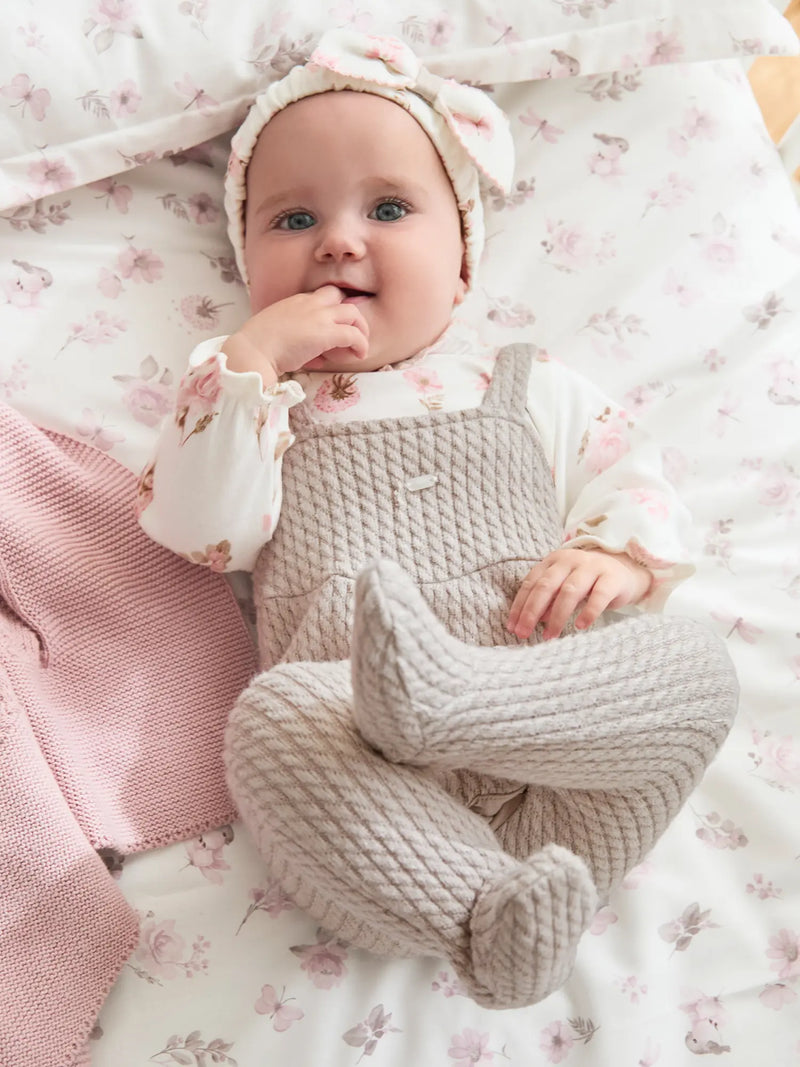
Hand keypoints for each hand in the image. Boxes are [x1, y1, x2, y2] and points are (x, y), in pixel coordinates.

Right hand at [221, 285, 368, 386]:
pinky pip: (353, 335)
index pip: (321, 297)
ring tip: (359, 346)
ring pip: (353, 312)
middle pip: (339, 296)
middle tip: (352, 334)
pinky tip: (359, 354)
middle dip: (349, 314)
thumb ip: (297, 338)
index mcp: (295, 301)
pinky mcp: (326, 333)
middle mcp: (309, 303)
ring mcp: (319, 316)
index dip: (330, 310)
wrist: (252, 351)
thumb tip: (316, 358)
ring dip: (360, 329)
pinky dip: (361, 344)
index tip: (329, 329)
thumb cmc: (258, 347)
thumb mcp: (278, 333)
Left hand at [507, 547, 652, 640]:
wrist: (626, 571)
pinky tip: (580, 627)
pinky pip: (598, 596)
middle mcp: (570, 560)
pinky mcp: (612, 578)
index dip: (520, 606)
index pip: (531, 583)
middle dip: (531, 611)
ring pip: (569, 591)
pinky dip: (588, 612)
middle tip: (523, 634)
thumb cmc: (588, 582)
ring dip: (557, 616)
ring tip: (549, 636)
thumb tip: (531, 620)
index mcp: (554, 561)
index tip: (512, 627)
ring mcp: (592, 567)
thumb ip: (548, 600)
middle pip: (546, 585)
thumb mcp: (564, 587)